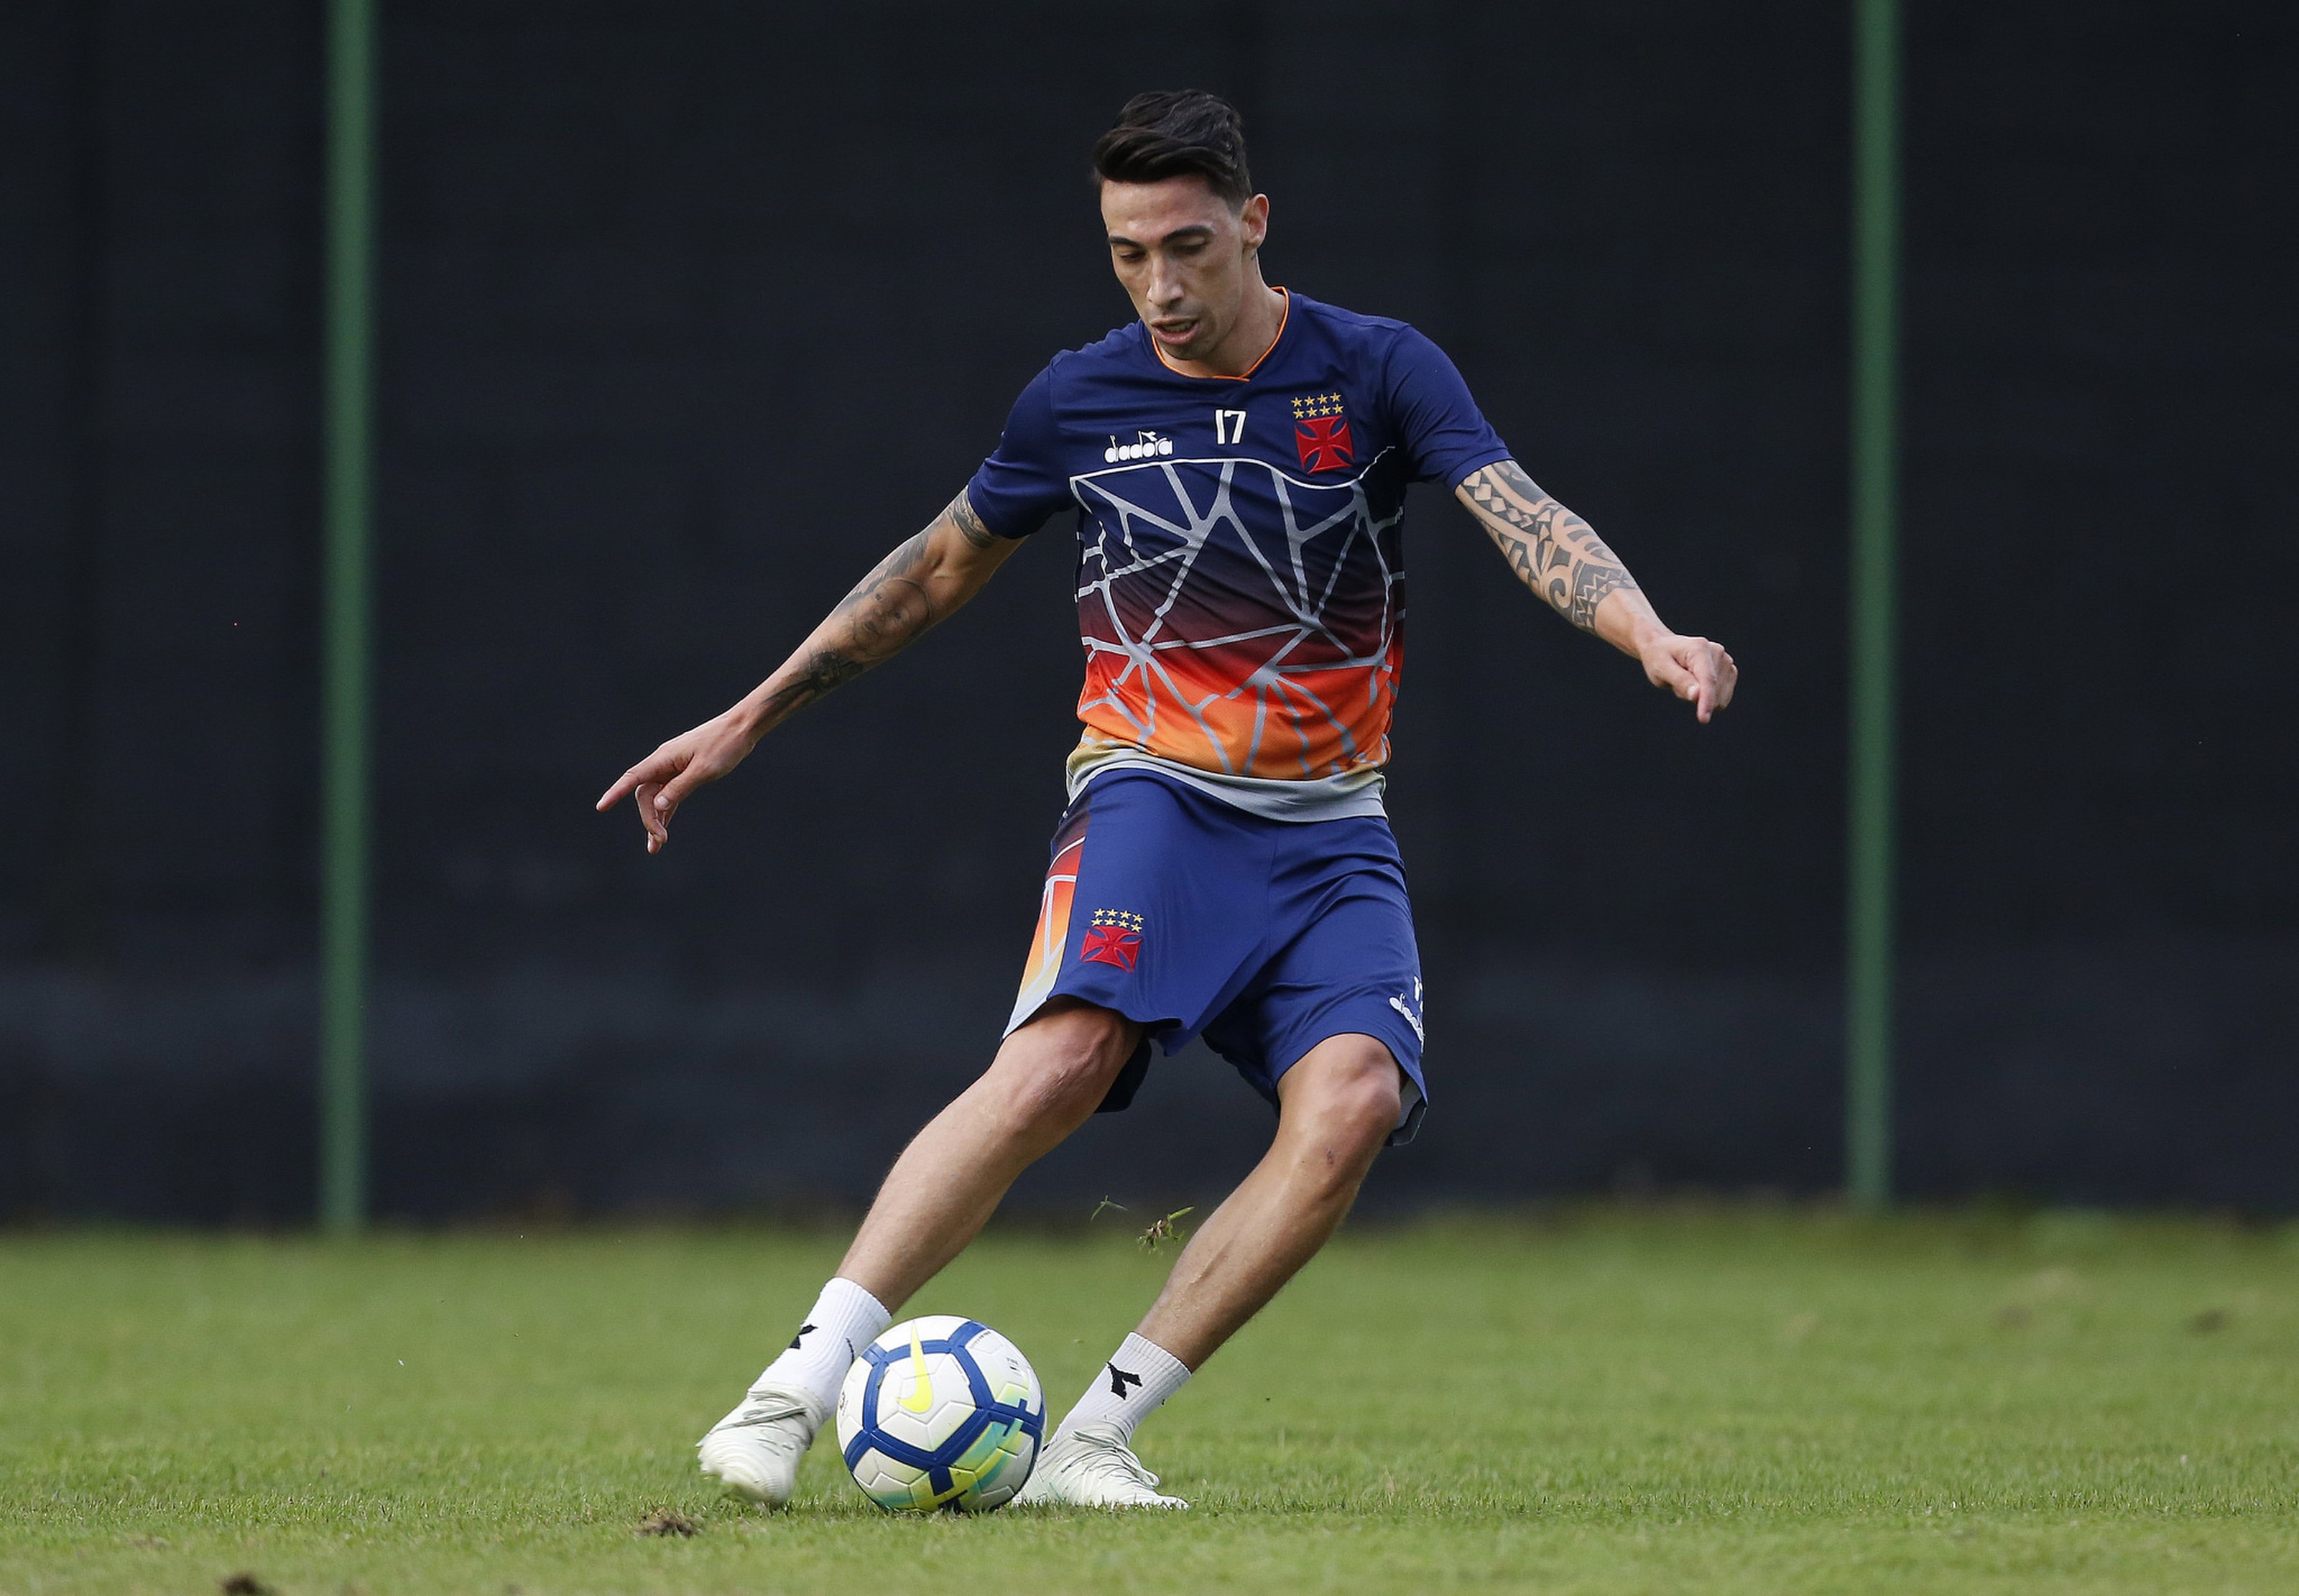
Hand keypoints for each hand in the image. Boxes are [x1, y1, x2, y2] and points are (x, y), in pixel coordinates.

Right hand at [595, 708, 756, 852]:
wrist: (741, 729)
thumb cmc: (723, 746)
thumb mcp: (703, 770)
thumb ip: (680, 788)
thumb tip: (658, 806)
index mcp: (663, 758)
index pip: (633, 778)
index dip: (616, 793)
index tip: (601, 807)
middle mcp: (664, 763)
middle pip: (645, 794)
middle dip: (649, 818)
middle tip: (660, 841)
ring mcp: (673, 769)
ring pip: (656, 798)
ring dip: (656, 820)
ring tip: (656, 847)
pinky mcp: (684, 774)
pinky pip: (670, 796)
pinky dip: (667, 812)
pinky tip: (664, 830)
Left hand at [1637, 631, 1737, 723]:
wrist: (1664, 647)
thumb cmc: (1659, 657)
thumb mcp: (1661, 669)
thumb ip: (1680, 681)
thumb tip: (1697, 696)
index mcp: (1700, 649)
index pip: (1708, 679)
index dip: (1707, 701)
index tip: (1703, 719)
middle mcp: (1718, 652)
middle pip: (1714, 691)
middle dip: (1694, 696)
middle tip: (1677, 681)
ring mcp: (1726, 661)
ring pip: (1719, 698)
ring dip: (1700, 697)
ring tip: (1685, 681)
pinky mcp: (1729, 671)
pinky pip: (1722, 698)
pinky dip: (1708, 697)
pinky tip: (1696, 684)